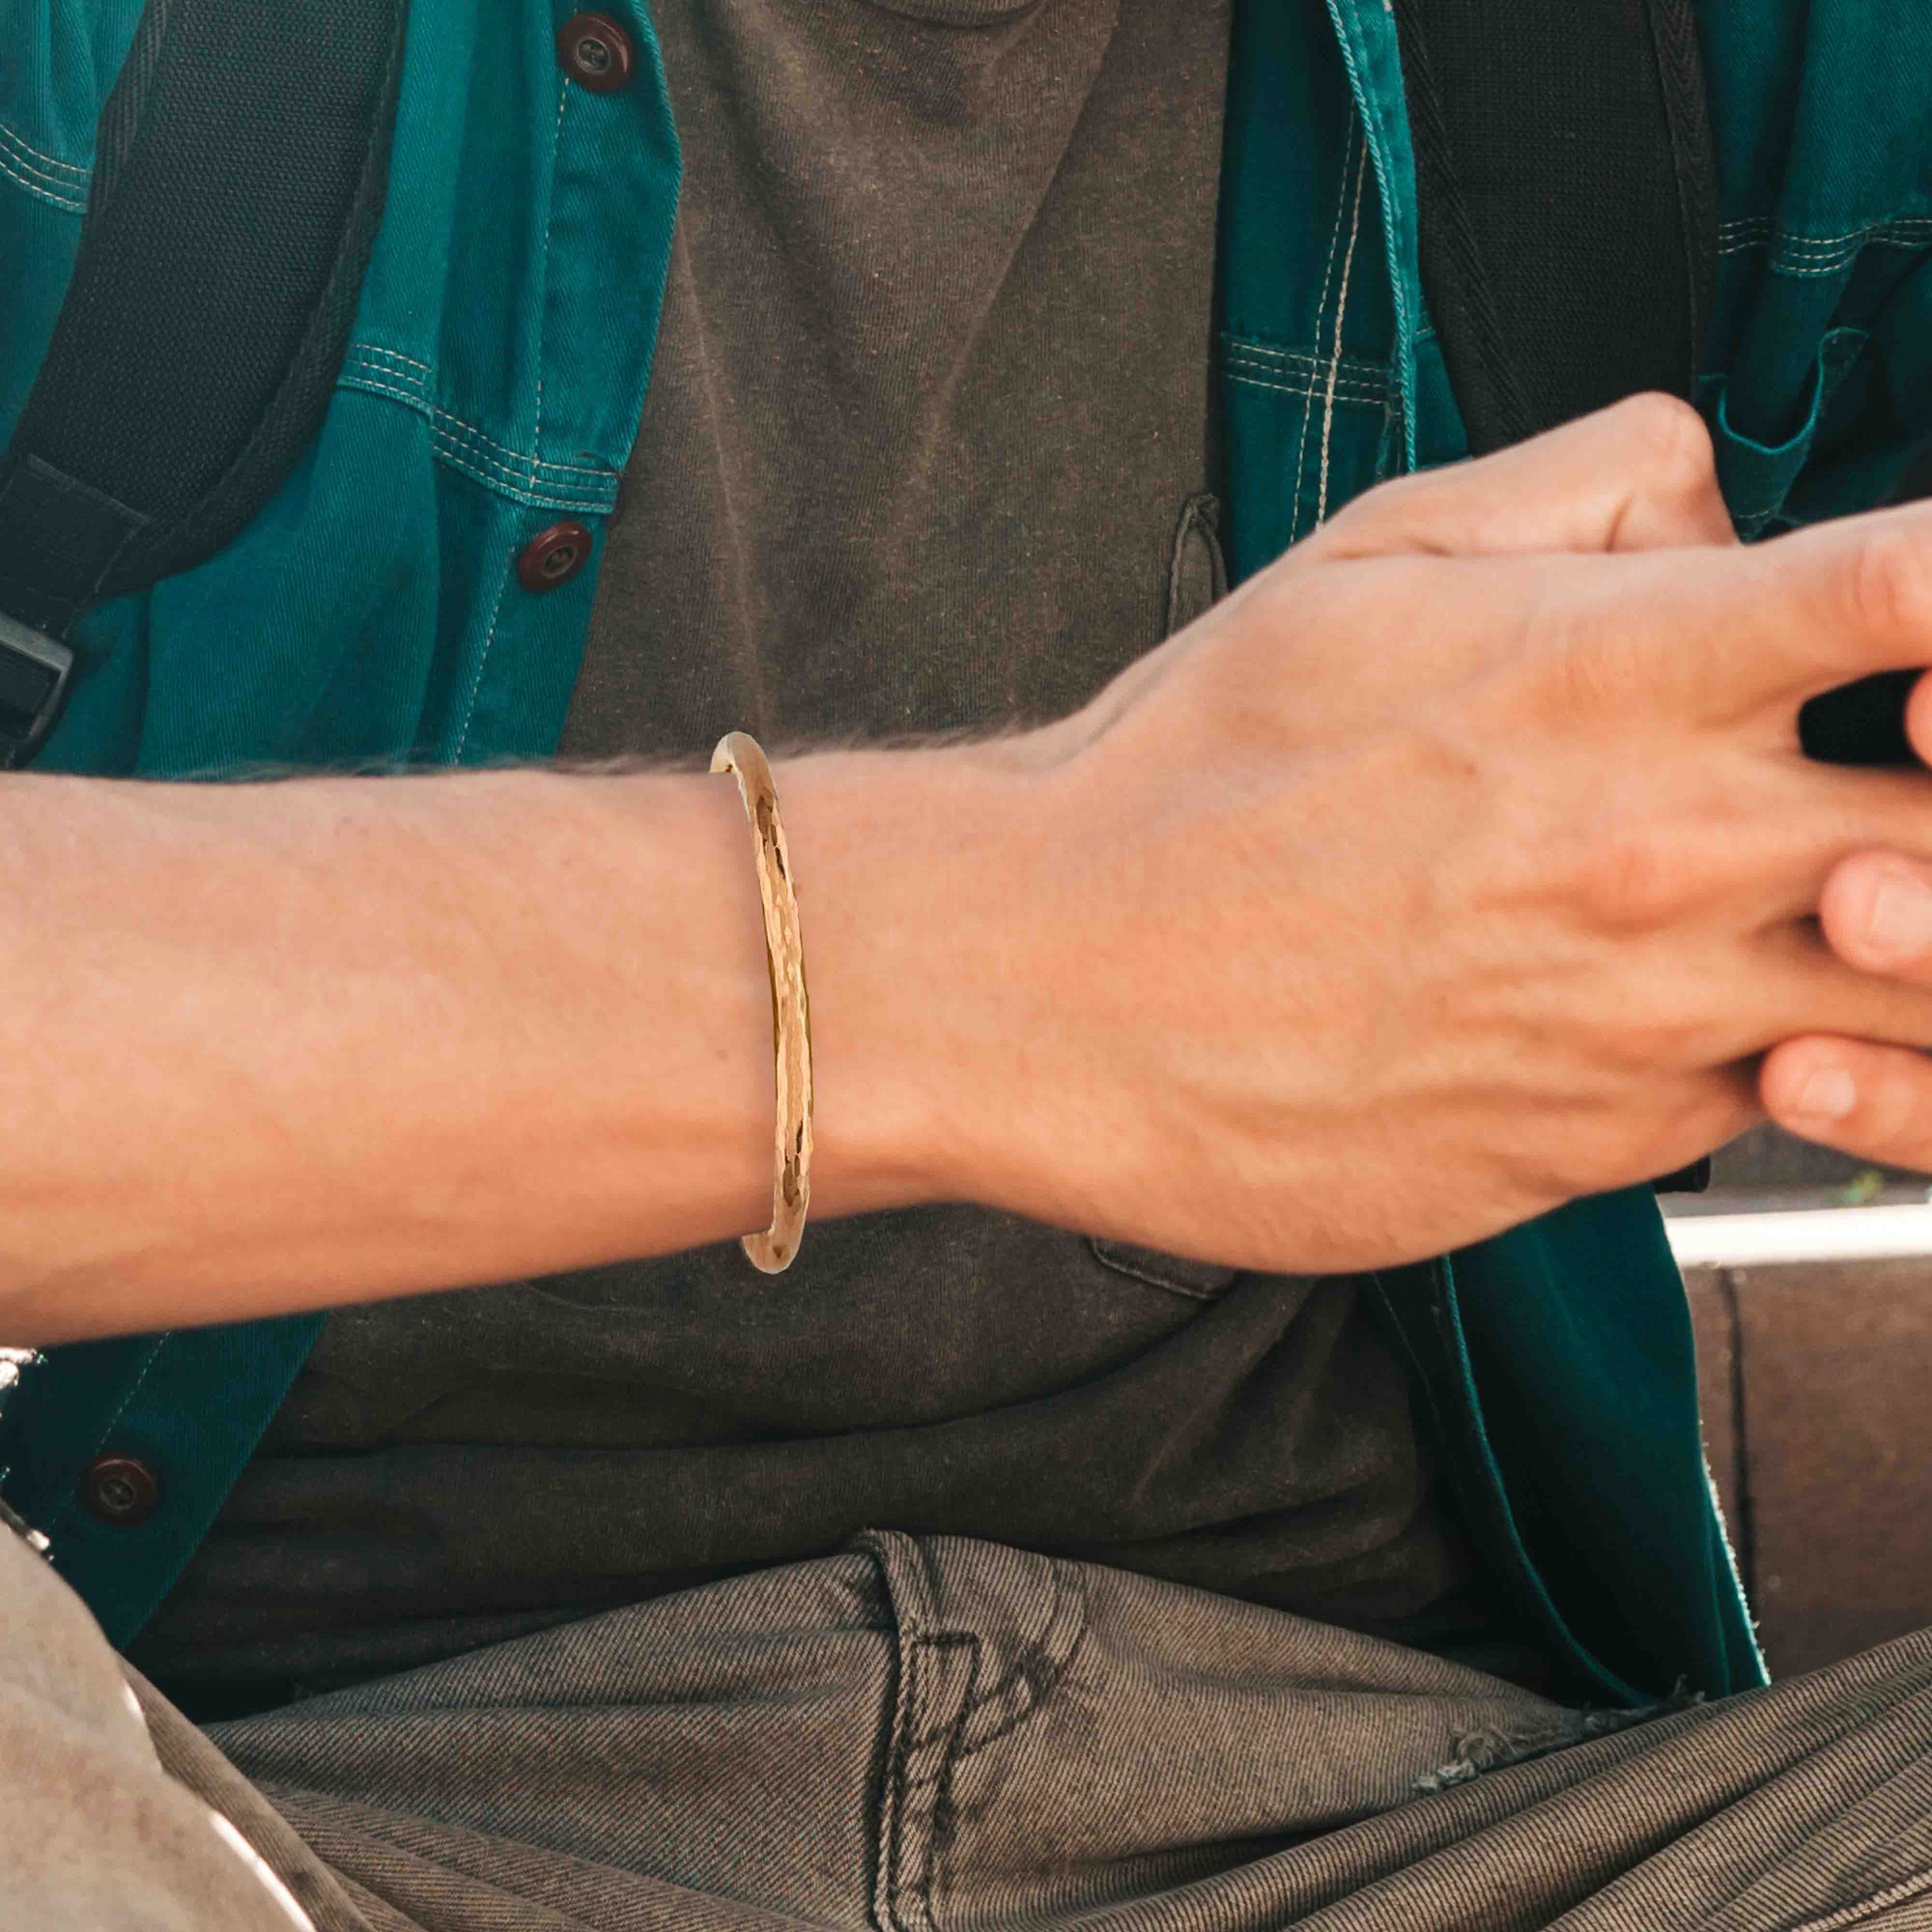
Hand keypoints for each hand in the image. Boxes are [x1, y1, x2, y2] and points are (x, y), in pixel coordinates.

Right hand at [943, 396, 1931, 1271]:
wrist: (1046, 986)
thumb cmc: (1187, 766)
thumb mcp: (1366, 552)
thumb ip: (1588, 487)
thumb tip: (1724, 511)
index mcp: (1622, 666)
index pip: (1922, 596)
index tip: (1921, 628)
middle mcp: (1669, 846)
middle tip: (1867, 787)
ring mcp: (1648, 1017)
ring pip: (1914, 998)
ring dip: (1892, 948)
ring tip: (1781, 907)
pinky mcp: (1602, 1144)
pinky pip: (1776, 1099)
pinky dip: (1762, 1051)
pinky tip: (1642, 1006)